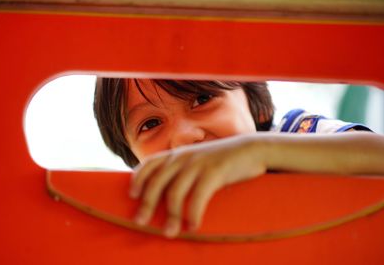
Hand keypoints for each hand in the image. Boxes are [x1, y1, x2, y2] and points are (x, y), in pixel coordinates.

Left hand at [129, 134, 266, 237]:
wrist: (250, 149)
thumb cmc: (222, 160)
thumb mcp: (197, 159)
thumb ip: (181, 169)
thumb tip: (166, 190)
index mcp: (178, 154)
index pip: (149, 164)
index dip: (138, 179)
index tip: (132, 195)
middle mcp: (183, 157)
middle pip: (157, 181)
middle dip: (147, 204)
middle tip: (140, 222)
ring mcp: (198, 163)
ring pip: (175, 192)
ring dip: (171, 216)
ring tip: (170, 233)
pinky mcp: (214, 171)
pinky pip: (198, 196)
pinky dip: (193, 214)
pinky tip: (193, 226)